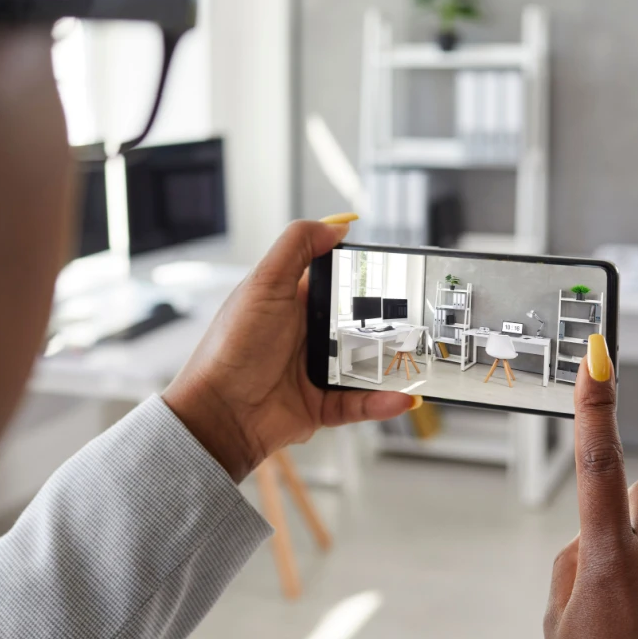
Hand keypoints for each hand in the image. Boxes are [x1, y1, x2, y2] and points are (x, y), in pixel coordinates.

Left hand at [163, 217, 416, 481]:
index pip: (337, 283)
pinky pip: (360, 402)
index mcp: (292, 302)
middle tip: (418, 320)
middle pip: (359, 325)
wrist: (218, 413)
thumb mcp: (263, 284)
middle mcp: (306, 335)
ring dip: (392, 365)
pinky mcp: (322, 405)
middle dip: (389, 324)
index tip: (395, 273)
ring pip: (367, 365)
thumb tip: (336, 225)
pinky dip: (381, 402)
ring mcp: (315, 371)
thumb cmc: (231, 348)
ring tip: (418, 362)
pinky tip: (401, 396)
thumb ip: (297, 247)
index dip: (364, 277)